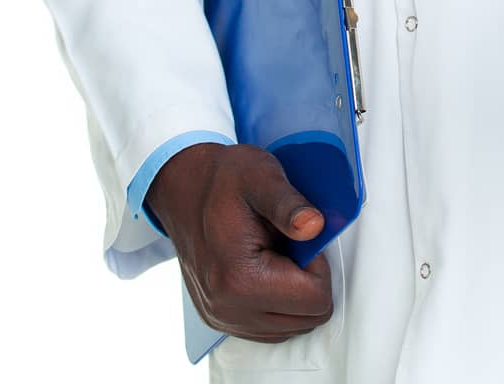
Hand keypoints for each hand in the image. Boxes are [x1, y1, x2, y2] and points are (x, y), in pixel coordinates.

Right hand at [145, 142, 332, 344]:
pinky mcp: (218, 318)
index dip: (318, 263)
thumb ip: (289, 204)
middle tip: (286, 244)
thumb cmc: (223, 178)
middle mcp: (228, 308)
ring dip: (292, 293)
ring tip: (273, 253)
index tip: (297, 236)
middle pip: (306, 319)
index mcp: (241, 280)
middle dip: (307, 280)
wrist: (184, 185)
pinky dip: (277, 302)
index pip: (316, 299)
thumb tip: (315, 227)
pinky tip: (265, 268)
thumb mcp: (261, 176)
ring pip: (290, 327)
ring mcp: (221, 318)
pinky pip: (269, 327)